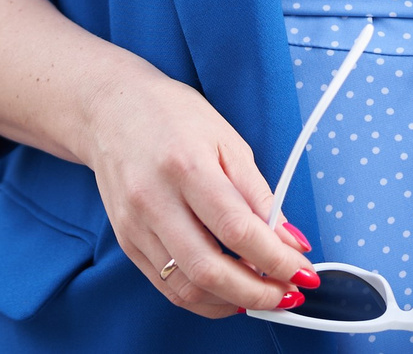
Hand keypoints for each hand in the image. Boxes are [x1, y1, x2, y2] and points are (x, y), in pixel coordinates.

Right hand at [79, 57, 318, 318]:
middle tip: (288, 295)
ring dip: (232, 302)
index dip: (276, 260)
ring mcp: (135, 225)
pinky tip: (229, 292)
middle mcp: (155, 200)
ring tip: (263, 295)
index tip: (303, 272)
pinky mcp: (126, 242)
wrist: (109, 109)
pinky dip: (204, 298)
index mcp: (186, 166)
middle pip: (209, 269)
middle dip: (257, 294)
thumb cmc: (171, 115)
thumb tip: (289, 241)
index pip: (237, 230)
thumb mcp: (227, 140)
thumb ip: (258, 194)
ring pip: (187, 287)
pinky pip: (167, 286)